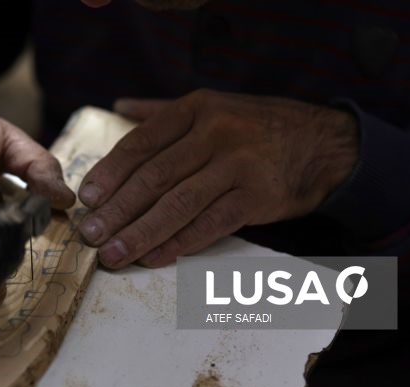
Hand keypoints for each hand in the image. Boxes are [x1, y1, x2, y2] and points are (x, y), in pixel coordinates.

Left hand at [77, 89, 357, 268]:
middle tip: (89, 234)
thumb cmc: (255, 128)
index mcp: (195, 110)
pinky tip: (154, 258)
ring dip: (140, 233)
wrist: (323, 144)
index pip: (141, 144)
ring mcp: (237, 165)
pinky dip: (180, 243)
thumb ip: (162, 111)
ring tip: (112, 254)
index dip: (110, 173)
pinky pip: (210, 224)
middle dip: (117, 210)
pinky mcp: (257, 196)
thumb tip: (120, 106)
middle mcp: (214, 133)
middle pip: (154, 177)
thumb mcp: (212, 107)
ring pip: (178, 204)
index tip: (86, 198)